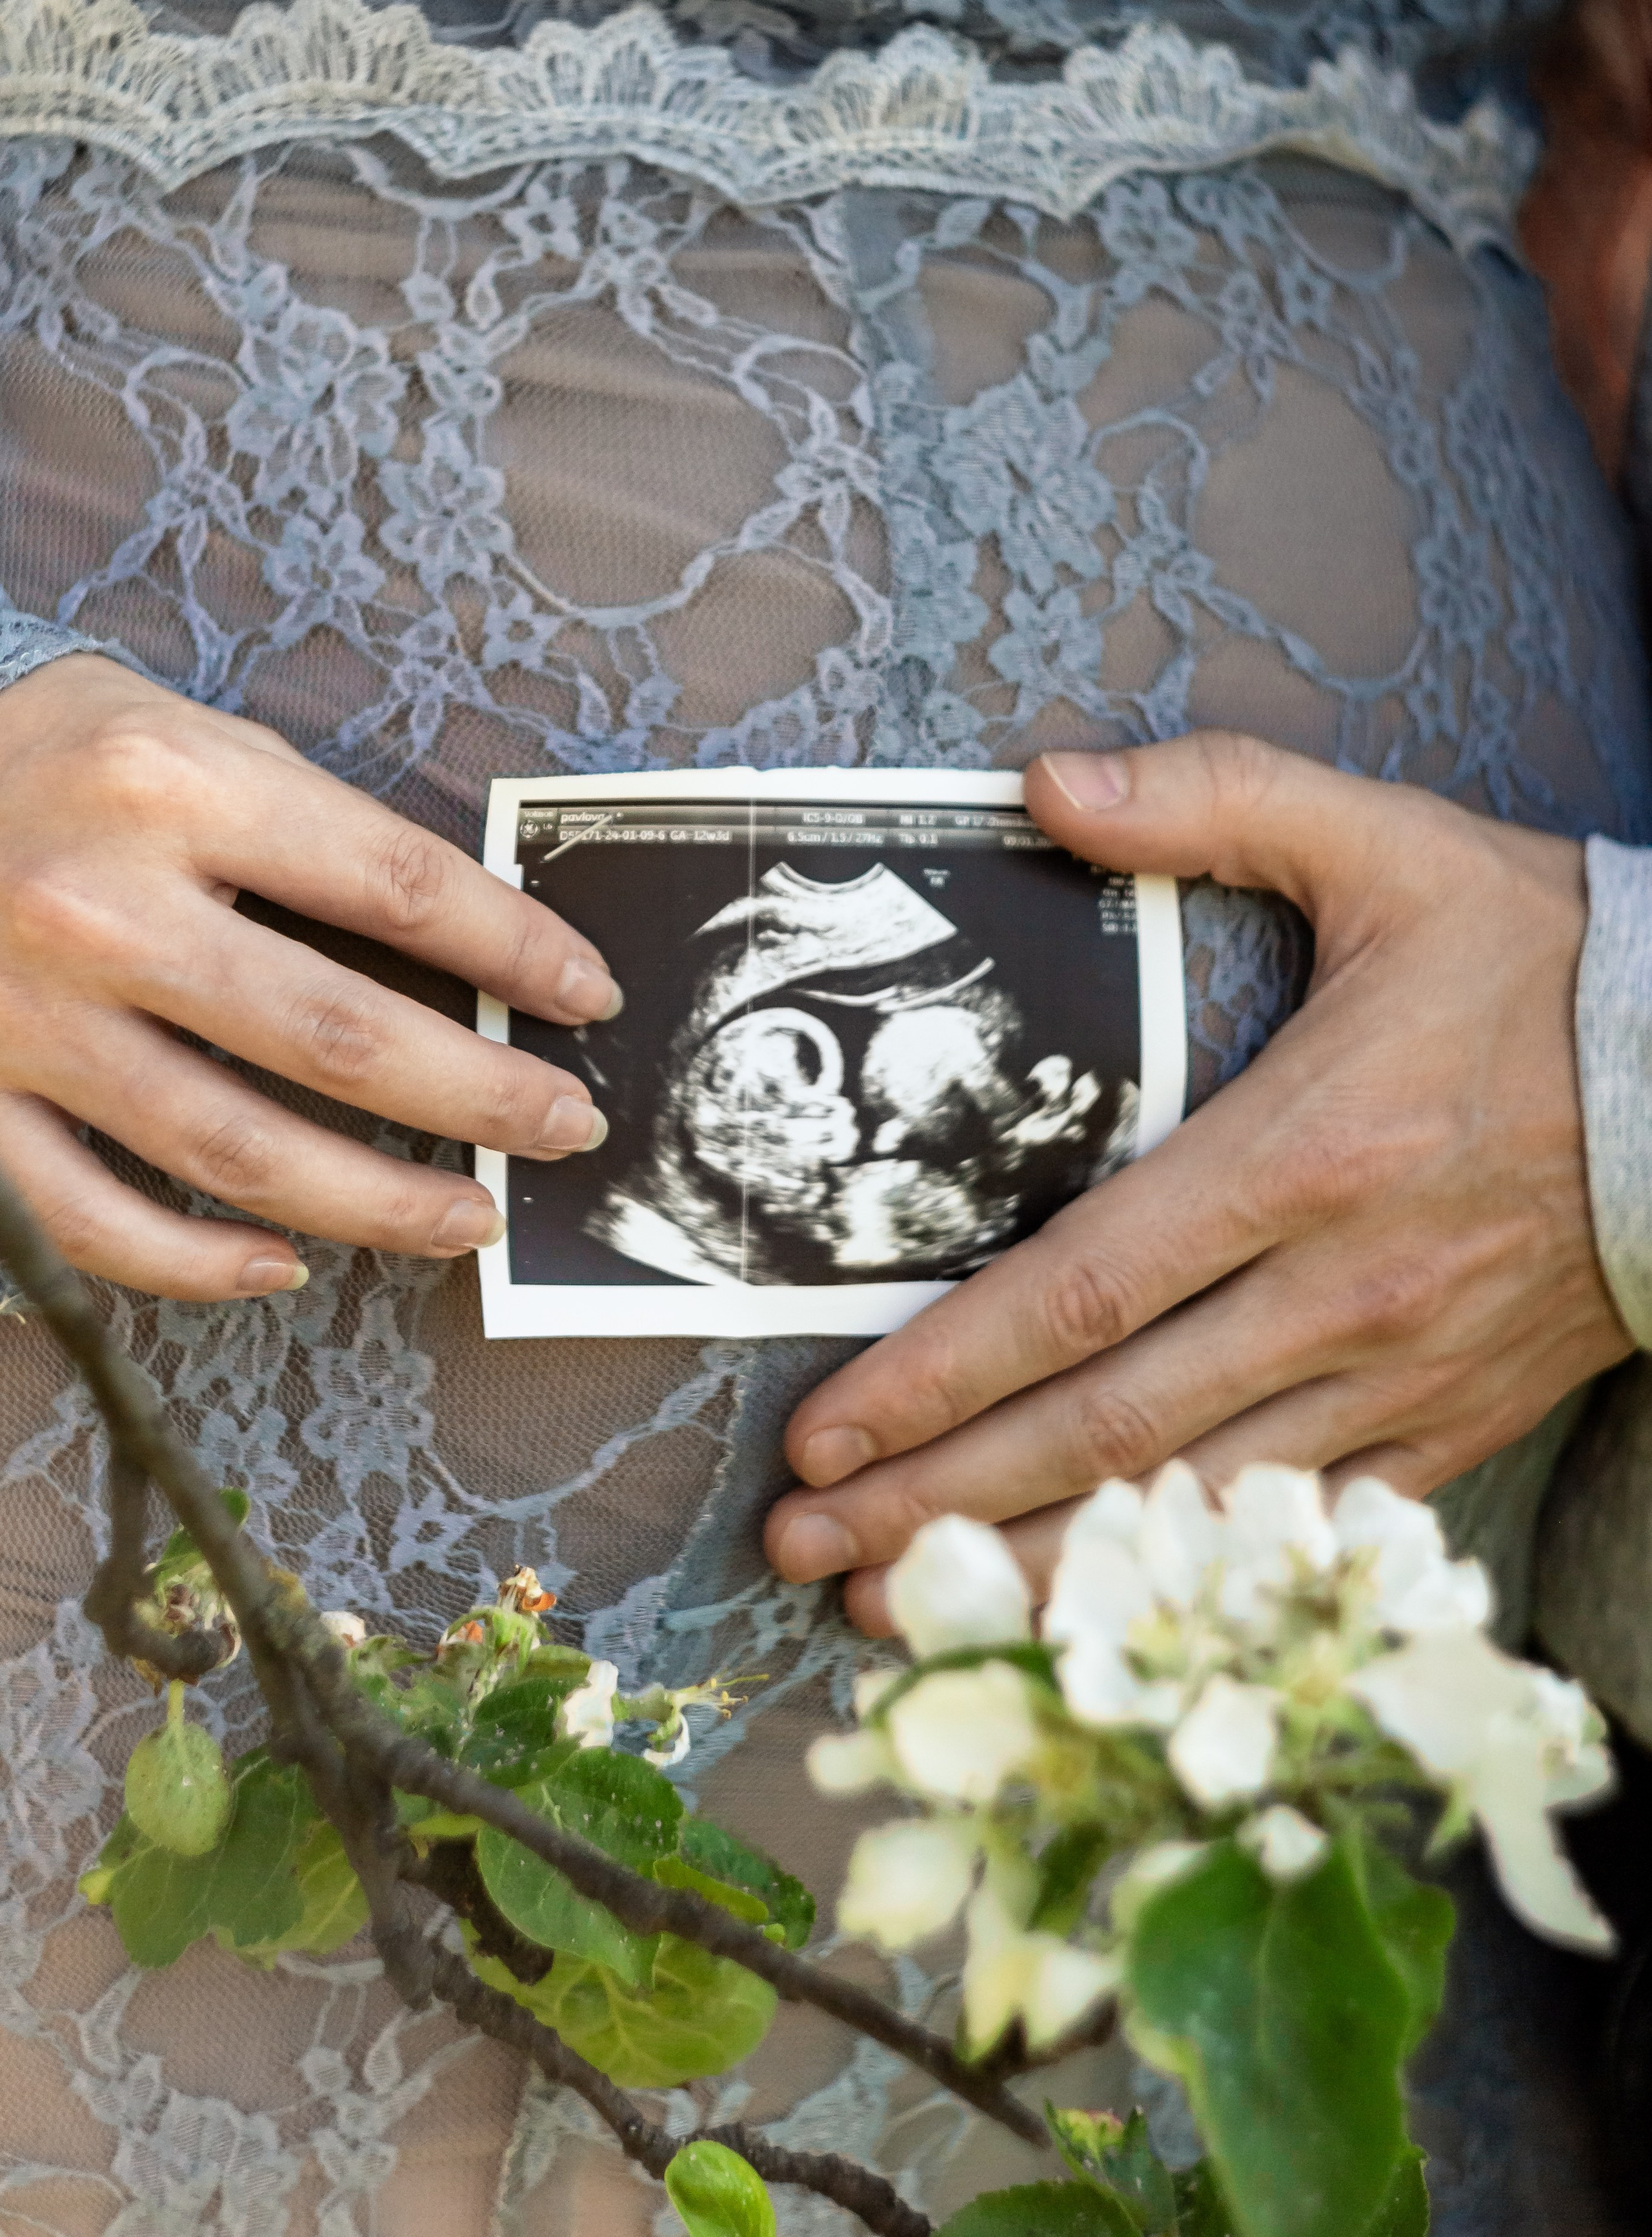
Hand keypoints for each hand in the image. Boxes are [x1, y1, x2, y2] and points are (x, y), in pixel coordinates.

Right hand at [0, 656, 616, 1297]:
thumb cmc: (42, 759)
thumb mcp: (171, 727)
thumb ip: (300, 816)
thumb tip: (456, 928)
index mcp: (171, 787)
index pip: (395, 887)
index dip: (513, 948)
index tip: (586, 995)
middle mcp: (101, 909)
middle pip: (339, 1036)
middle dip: (481, 1096)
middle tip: (567, 1128)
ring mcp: (28, 1022)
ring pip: (237, 1150)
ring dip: (377, 1201)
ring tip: (470, 1218)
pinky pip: (96, 1222)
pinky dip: (198, 1262)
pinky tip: (285, 1263)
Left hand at [763, 732, 1633, 1630]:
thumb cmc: (1545, 964)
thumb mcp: (1387, 846)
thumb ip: (1213, 802)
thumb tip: (1046, 782)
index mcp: (1308, 1153)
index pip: (1085, 1292)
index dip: (943, 1373)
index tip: (827, 1430)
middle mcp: (1342, 1291)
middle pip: (1106, 1426)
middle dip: (941, 1498)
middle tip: (803, 1549)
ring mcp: (1399, 1376)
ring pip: (1189, 1504)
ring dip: (1034, 1569)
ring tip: (893, 1611)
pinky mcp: (1448, 1425)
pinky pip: (1294, 1528)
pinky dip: (1184, 1579)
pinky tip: (1089, 1616)